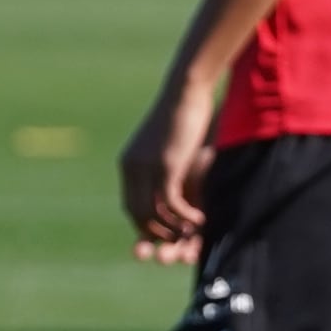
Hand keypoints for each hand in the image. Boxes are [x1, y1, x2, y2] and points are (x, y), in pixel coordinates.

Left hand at [117, 83, 216, 266]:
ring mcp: (147, 169)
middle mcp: (132, 168)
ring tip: (194, 233)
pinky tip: (201, 220)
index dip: (146, 225)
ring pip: (152, 215)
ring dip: (173, 229)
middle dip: (159, 233)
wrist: (186, 90)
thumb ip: (163, 160)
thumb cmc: (182, 111)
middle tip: (181, 241)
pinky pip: (171, 205)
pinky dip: (185, 219)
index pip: (131, 205)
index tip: (167, 233)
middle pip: (137, 214)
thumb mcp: (167, 141)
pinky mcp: (165, 168)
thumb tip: (169, 172)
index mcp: (129, 163)